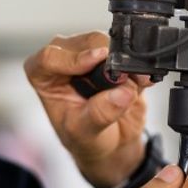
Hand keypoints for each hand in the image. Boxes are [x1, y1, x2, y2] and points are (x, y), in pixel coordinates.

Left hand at [23, 32, 149, 187]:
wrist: (110, 144)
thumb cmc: (85, 138)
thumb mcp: (85, 133)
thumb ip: (99, 113)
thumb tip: (121, 92)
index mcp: (44, 75)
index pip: (49, 57)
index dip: (73, 58)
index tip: (95, 59)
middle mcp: (64, 59)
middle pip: (85, 43)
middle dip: (106, 59)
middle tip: (122, 78)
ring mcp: (90, 55)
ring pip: (109, 43)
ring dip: (125, 62)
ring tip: (135, 84)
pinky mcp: (114, 58)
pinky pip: (128, 52)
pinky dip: (139, 65)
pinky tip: (144, 81)